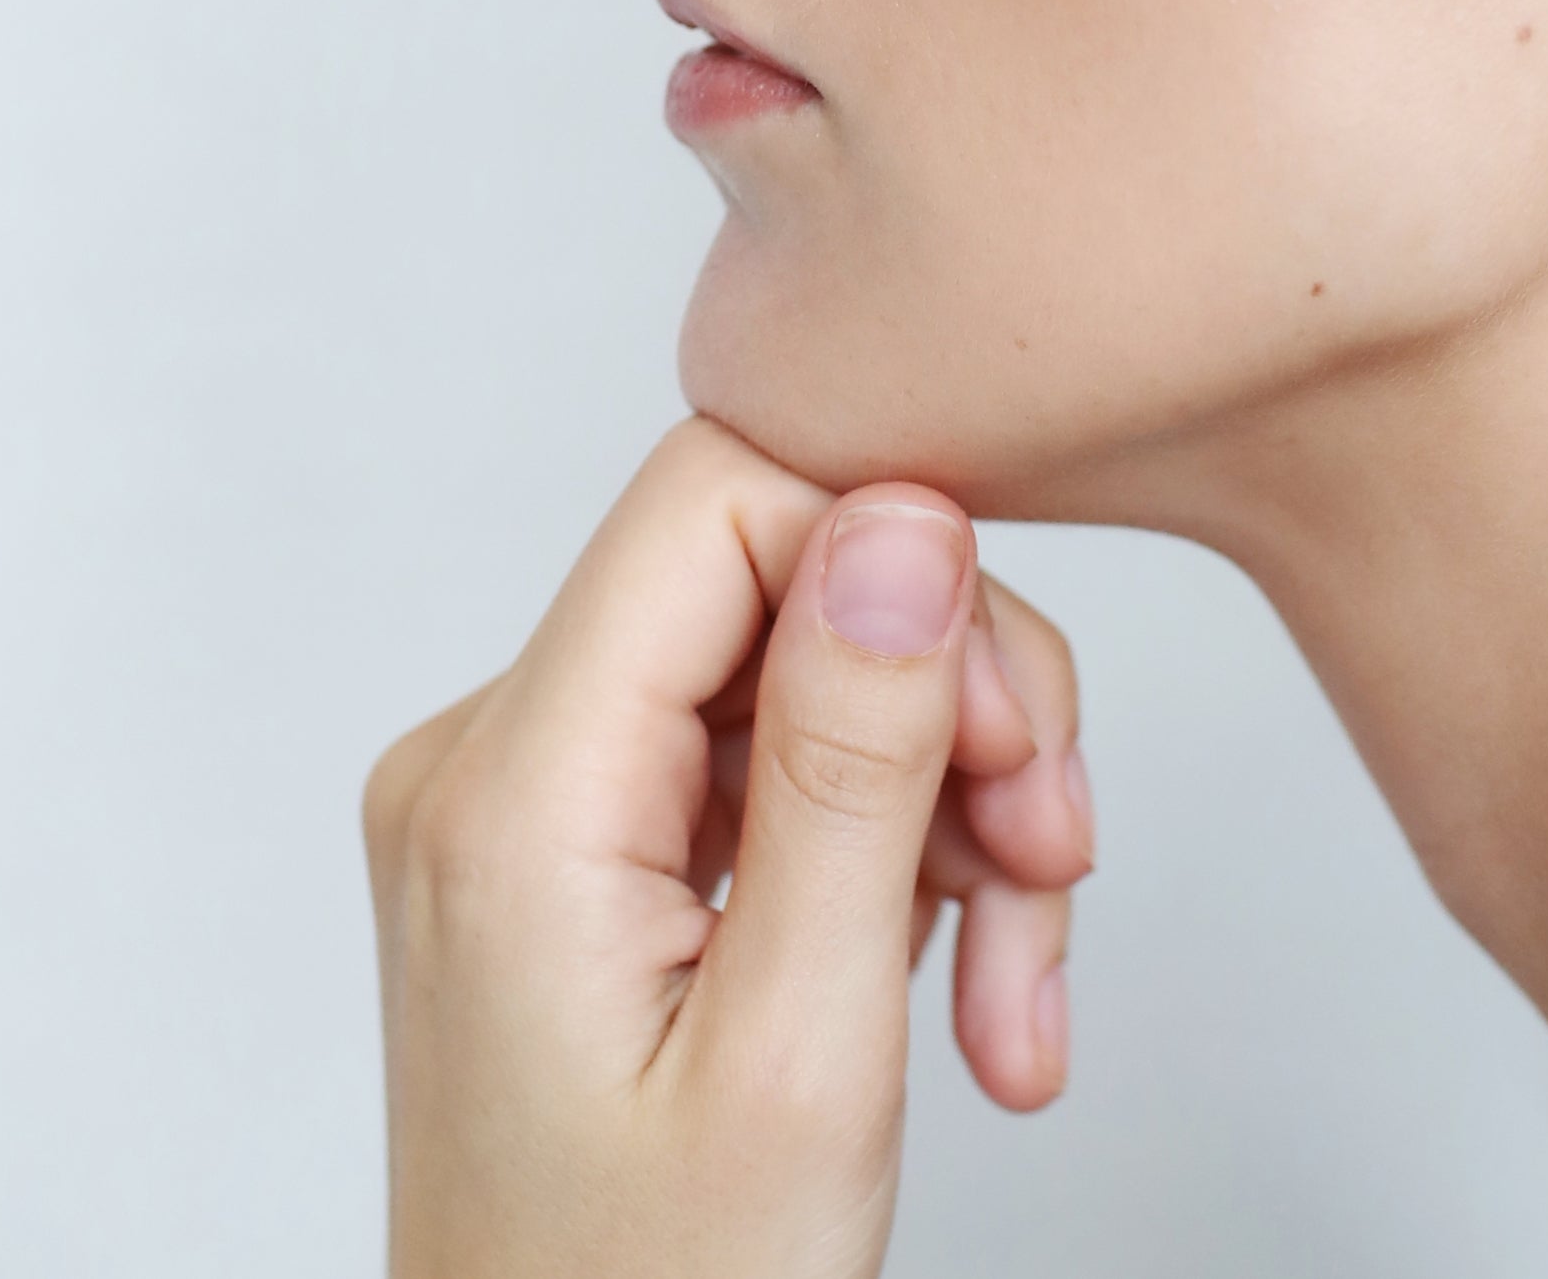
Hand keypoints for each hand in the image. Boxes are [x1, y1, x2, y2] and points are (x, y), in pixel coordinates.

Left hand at [363, 417, 1093, 1278]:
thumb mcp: (799, 1053)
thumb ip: (850, 764)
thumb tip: (906, 515)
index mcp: (510, 795)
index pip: (724, 494)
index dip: (904, 565)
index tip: (1012, 736)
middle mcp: (490, 767)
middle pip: (783, 580)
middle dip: (955, 711)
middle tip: (1056, 869)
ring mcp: (530, 813)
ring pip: (807, 678)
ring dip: (954, 811)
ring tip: (1019, 992)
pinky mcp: (581, 859)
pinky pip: (772, 771)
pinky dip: (893, 860)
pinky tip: (965, 990)